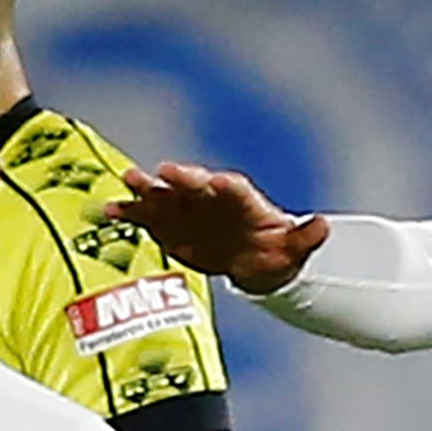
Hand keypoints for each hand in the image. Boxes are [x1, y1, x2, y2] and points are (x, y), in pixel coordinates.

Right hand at [108, 163, 329, 295]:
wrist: (256, 259)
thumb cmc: (277, 250)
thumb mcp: (296, 248)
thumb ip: (306, 237)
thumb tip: (323, 226)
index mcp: (243, 199)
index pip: (234, 189)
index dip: (224, 186)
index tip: (215, 181)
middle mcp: (212, 198)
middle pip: (196, 185)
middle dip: (181, 178)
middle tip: (163, 171)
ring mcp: (189, 211)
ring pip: (167, 196)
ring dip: (148, 189)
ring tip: (127, 180)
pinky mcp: (171, 227)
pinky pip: (148, 219)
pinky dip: (130, 214)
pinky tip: (109, 209)